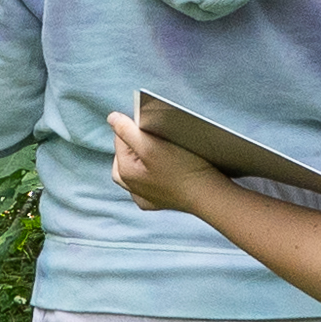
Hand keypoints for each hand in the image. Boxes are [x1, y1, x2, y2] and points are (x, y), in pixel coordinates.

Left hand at [107, 108, 229, 214]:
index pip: (120, 138)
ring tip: (159, 153)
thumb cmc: (184, 169)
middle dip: (136, 145)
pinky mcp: (156, 204)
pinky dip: (151, 176)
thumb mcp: (152, 146)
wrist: (209, 195)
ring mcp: (143, 197)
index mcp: (124, 172)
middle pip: (125, 155)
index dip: (136, 129)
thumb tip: (111, 118)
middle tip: (157, 141)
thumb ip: (128, 131)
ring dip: (142, 160)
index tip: (155, 130)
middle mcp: (130, 187)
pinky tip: (162, 172)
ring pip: (134, 170)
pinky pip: (147, 185)